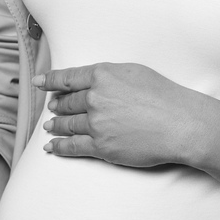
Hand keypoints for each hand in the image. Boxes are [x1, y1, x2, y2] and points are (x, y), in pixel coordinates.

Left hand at [35, 62, 213, 167]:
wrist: (180, 124)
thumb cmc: (164, 96)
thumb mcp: (135, 72)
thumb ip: (109, 75)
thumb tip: (93, 81)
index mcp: (102, 76)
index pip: (67, 78)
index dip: (50, 80)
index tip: (39, 83)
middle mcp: (95, 98)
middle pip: (67, 102)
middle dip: (57, 105)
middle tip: (52, 107)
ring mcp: (96, 124)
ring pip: (67, 124)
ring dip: (56, 125)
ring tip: (51, 126)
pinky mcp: (100, 147)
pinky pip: (73, 147)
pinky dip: (59, 147)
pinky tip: (52, 147)